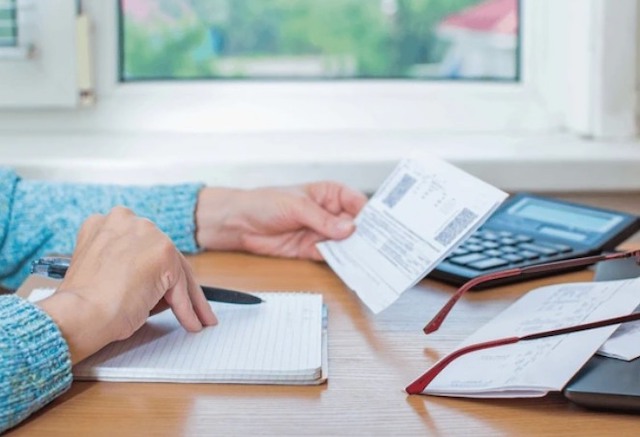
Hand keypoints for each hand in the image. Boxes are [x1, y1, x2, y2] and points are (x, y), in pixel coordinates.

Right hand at [37, 207, 216, 363]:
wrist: (79, 315)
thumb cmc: (84, 304)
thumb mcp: (104, 273)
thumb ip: (130, 267)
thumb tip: (162, 286)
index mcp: (107, 223)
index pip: (144, 248)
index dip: (156, 271)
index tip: (162, 286)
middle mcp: (127, 220)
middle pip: (165, 255)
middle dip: (179, 284)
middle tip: (191, 305)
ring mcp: (147, 234)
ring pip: (178, 270)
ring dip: (189, 298)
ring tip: (197, 318)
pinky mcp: (163, 252)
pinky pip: (180, 287)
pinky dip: (187, 308)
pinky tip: (192, 323)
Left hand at [195, 181, 367, 259]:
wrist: (240, 223)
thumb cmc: (265, 203)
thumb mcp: (296, 206)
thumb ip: (323, 219)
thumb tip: (349, 228)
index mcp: (330, 194)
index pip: (357, 202)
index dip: (370, 214)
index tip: (382, 227)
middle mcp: (330, 213)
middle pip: (356, 226)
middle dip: (367, 236)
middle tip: (380, 247)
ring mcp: (322, 232)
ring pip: (346, 243)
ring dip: (356, 251)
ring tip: (371, 260)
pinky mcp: (313, 250)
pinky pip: (333, 257)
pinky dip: (341, 262)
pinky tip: (351, 267)